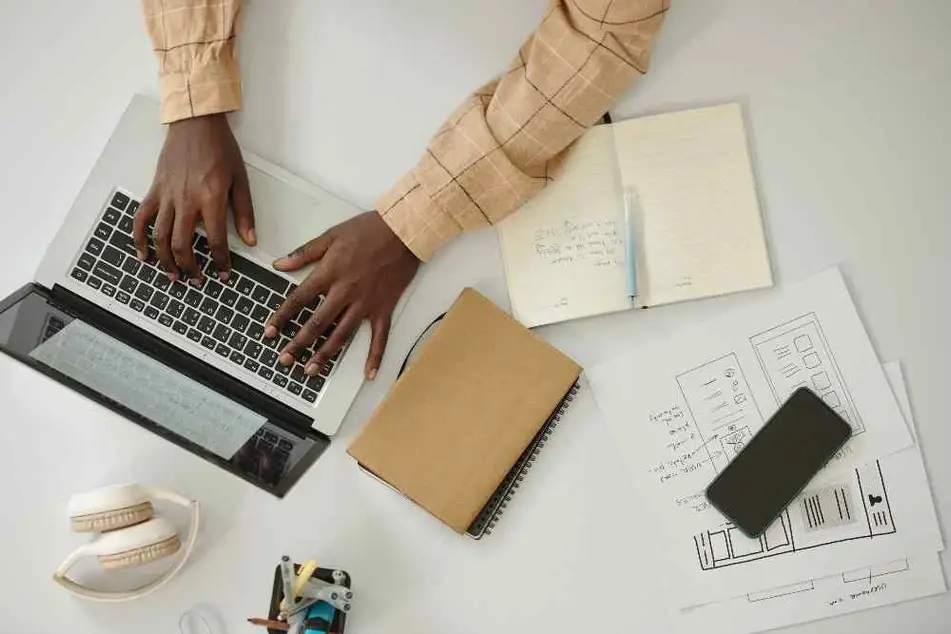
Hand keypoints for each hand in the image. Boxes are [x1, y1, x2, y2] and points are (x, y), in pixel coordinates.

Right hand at [134, 113, 255, 281]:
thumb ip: (244, 213)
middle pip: (183, 244)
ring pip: (160, 236)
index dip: (220, 262)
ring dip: (165, 260)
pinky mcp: (155, 190)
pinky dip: (139, 238)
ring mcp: (167, 196)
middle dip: (189, 267)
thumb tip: (250, 240)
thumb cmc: (220, 149)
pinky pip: (142, 218)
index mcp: (211, 199)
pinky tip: (144, 254)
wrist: (195, 124)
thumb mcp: (240, 180)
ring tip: (173, 275)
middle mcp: (187, 201)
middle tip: (196, 280)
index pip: (216, 241)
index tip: (223, 273)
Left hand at [266, 211, 419, 379]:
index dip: (281, 317)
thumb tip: (279, 264)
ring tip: (311, 370)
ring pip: (342, 334)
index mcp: (330, 273)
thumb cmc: (369, 230)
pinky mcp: (384, 308)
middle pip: (317, 323)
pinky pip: (379, 337)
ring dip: (325, 354)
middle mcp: (346, 292)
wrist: (404, 231)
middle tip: (285, 360)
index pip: (299, 299)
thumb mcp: (331, 235)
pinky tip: (368, 373)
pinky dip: (375, 356)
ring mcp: (366, 303)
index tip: (270, 332)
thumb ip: (304, 253)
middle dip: (298, 344)